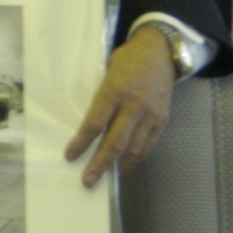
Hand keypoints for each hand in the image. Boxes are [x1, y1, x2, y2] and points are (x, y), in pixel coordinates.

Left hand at [65, 27, 178, 189]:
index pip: (95, 122)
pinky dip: (136, 158)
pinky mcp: (162, 119)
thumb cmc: (127, 60)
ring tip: (104, 178)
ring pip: (134, 148)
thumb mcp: (106, 71)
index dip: (82, 142)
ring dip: (118, 165)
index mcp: (115, 90)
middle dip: (100, 163)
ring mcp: (151, 114)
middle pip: (115, 141)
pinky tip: (124, 166)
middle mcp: (134, 105)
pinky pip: (148, 144)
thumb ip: (99, 96)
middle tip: (87, 181)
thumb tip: (85, 122)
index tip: (70, 156)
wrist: (161, 52)